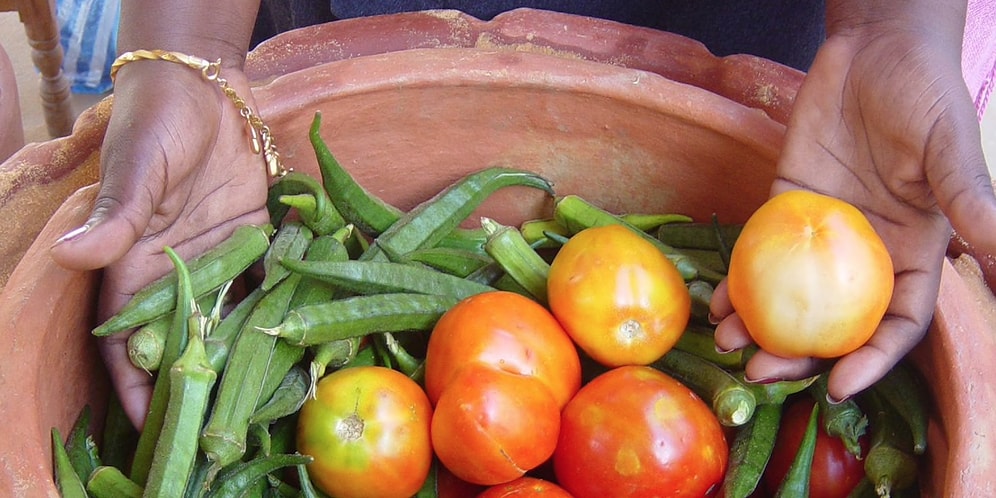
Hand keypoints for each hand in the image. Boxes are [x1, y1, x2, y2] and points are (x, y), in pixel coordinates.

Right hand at [50, 60, 270, 428]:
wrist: (203, 91)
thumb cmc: (154, 125)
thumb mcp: (134, 170)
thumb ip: (115, 217)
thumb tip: (73, 254)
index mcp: (136, 267)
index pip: (130, 340)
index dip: (137, 384)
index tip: (156, 426)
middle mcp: (179, 274)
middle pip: (187, 341)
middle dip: (202, 385)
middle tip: (225, 430)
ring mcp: (221, 260)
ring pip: (233, 319)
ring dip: (250, 354)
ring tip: (273, 400)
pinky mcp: (257, 241)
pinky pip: (272, 282)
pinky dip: (286, 307)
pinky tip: (309, 341)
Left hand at [711, 14, 995, 401]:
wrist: (874, 48)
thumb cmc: (924, 92)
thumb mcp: (950, 146)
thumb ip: (967, 198)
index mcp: (913, 251)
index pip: (896, 323)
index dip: (873, 361)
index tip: (839, 388)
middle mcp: (864, 252)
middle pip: (832, 322)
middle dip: (800, 356)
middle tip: (761, 373)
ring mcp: (820, 233)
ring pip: (789, 295)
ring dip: (759, 326)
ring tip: (728, 344)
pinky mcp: (784, 206)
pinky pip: (757, 251)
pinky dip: (738, 279)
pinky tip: (715, 301)